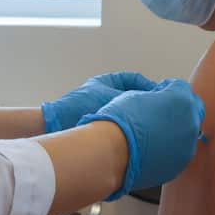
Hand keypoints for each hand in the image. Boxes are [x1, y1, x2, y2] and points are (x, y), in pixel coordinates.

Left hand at [42, 72, 159, 133]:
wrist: (54, 125)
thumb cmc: (78, 107)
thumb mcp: (109, 99)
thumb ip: (131, 98)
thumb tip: (152, 98)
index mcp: (108, 81)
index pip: (135, 79)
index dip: (149, 86)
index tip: (160, 96)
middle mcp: (105, 93)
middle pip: (132, 95)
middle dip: (144, 103)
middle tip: (157, 111)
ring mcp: (101, 108)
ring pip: (126, 110)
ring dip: (136, 117)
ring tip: (147, 124)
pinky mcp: (98, 124)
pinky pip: (118, 124)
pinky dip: (127, 128)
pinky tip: (134, 135)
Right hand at [80, 79, 205, 200]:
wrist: (110, 152)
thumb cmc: (119, 120)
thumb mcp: (137, 94)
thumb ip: (158, 96)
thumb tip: (162, 101)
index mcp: (182, 100)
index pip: (181, 87)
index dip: (167, 88)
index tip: (156, 93)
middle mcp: (191, 123)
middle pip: (191, 110)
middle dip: (178, 108)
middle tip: (158, 110)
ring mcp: (187, 147)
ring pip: (187, 133)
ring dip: (175, 129)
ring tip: (152, 131)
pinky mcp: (178, 165)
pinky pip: (178, 152)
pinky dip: (169, 147)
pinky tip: (151, 146)